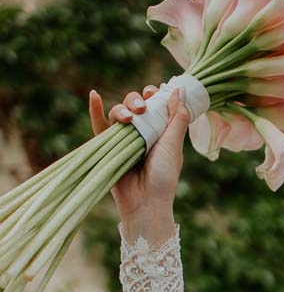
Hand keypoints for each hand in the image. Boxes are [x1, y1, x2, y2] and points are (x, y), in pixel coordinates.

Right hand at [88, 83, 188, 238]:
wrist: (145, 202)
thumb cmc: (163, 177)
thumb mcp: (173, 145)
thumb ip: (178, 118)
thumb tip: (181, 90)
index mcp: (160, 131)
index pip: (154, 104)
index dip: (154, 95)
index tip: (155, 92)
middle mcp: (142, 132)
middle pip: (134, 105)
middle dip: (136, 100)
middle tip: (142, 108)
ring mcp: (124, 139)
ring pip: (118, 113)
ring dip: (121, 109)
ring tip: (128, 118)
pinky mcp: (108, 147)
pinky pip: (99, 125)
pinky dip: (95, 110)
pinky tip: (94, 95)